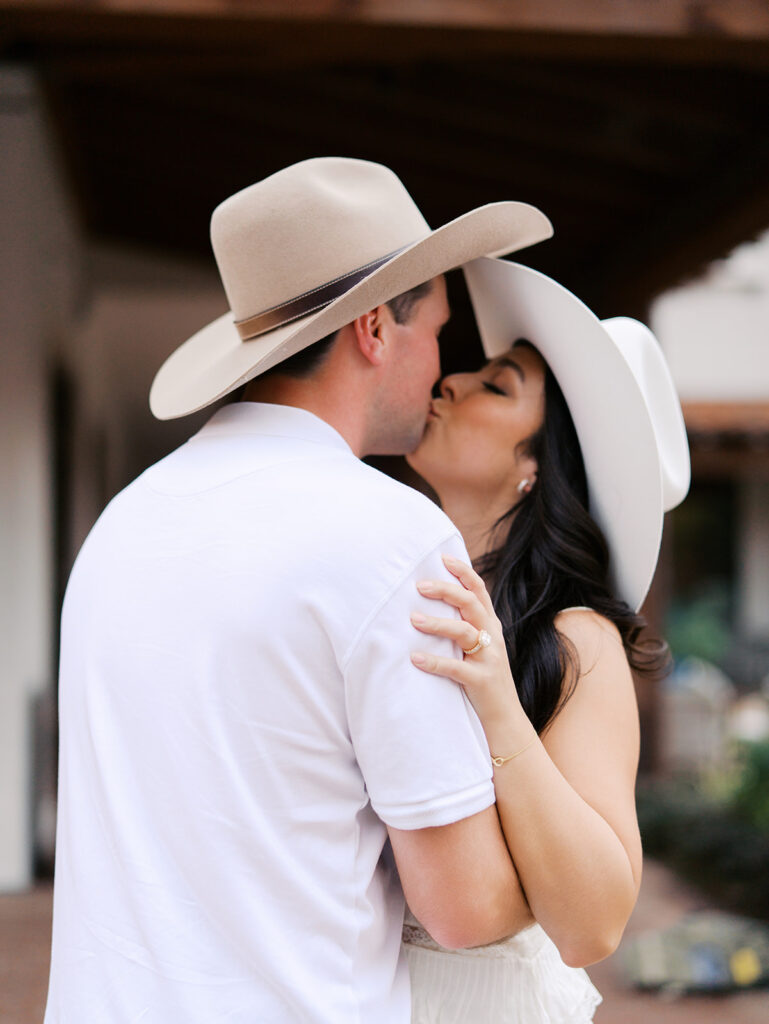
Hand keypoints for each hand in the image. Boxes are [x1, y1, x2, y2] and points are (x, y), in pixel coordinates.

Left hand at [410, 555, 523, 731]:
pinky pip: (456, 668)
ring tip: (413, 619)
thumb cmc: (484, 681)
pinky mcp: (482, 681)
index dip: (462, 572)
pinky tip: (415, 658)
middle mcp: (493, 637)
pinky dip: (435, 662)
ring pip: (464, 631)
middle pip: (470, 603)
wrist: (506, 722)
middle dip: (444, 590)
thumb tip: (432, 605)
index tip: (442, 558)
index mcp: (490, 626)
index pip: (478, 591)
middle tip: (419, 585)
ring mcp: (489, 659)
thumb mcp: (479, 649)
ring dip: (437, 623)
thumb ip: (464, 627)